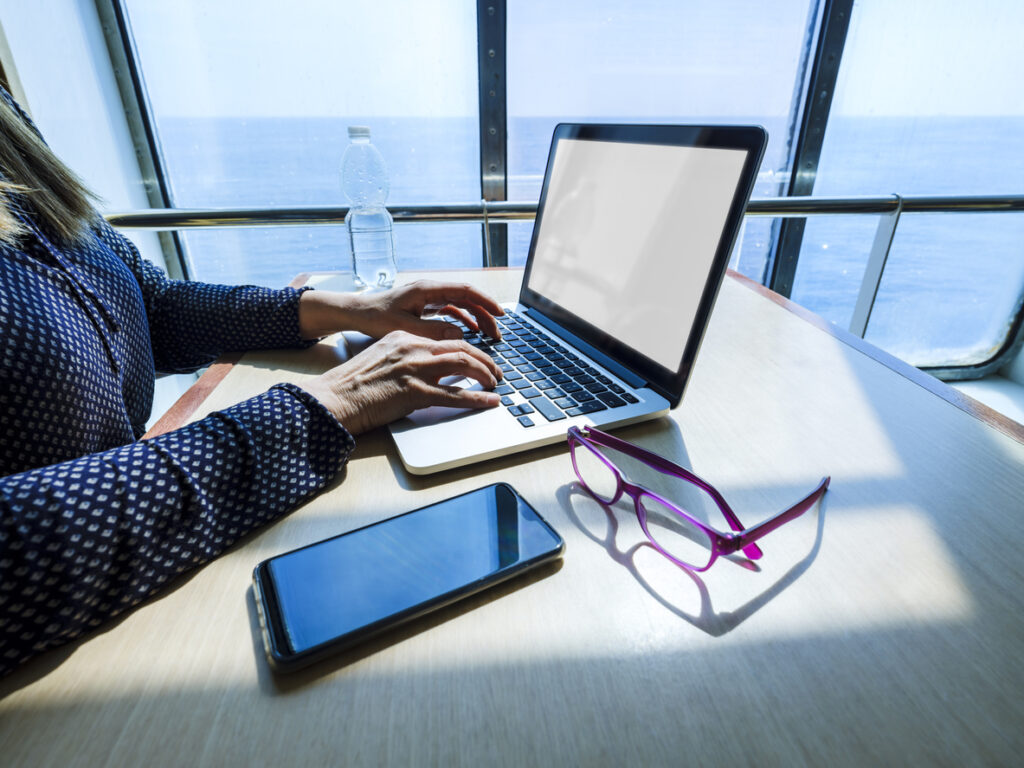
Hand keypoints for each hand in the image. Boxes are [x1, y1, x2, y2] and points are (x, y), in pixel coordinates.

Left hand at [298, 280, 504, 340]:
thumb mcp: (405, 328)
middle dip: (485, 314)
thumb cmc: (375, 318)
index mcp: (426, 289)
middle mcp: (430, 290)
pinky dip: (463, 320)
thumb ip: (433, 332)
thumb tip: (460, 336)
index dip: (485, 302)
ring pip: (460, 305)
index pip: (464, 291)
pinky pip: (451, 311)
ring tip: (490, 335)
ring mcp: (428, 297)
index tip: (500, 314)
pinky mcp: (424, 306)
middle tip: (498, 333)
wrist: (356, 313)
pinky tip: (471, 332)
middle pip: (467, 298)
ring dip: (476, 318)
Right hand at [300, 330, 502, 434]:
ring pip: (464, 364)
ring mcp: (414, 369)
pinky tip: (490, 402)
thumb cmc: (351, 386)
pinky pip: (455, 395)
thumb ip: (406, 359)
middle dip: (485, 360)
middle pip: (461, 347)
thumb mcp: (381, 360)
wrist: (332, 399)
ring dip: (486, 374)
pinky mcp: (414, 392)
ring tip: (496, 384)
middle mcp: (412, 348)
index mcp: (403, 337)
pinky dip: (477, 399)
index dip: (469, 349)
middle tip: (496, 373)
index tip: (480, 359)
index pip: (446, 338)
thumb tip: (431, 371)